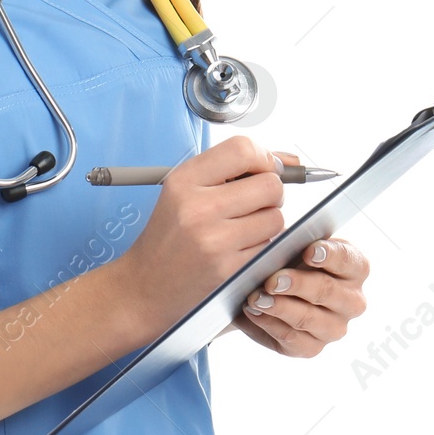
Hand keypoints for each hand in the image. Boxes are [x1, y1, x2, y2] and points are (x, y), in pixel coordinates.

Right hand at [116, 133, 287, 341]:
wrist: (146, 285)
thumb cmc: (169, 236)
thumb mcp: (184, 191)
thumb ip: (231, 170)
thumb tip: (287, 160)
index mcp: (184, 181)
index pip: (242, 149)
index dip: (264, 157)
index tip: (265, 168)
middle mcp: (198, 207)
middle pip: (269, 184)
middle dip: (271, 193)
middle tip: (256, 202)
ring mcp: (215, 240)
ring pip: (276, 218)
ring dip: (268, 222)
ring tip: (245, 228)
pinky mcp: (229, 269)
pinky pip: (269, 247)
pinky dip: (262, 247)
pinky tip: (240, 249)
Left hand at [225, 152, 369, 356]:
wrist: (232, 287)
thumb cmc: (259, 249)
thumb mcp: (265, 218)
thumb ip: (280, 193)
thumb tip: (286, 163)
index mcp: (346, 260)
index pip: (352, 260)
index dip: (332, 257)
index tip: (308, 251)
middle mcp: (346, 294)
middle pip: (341, 296)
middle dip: (304, 286)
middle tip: (273, 278)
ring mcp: (330, 324)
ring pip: (321, 323)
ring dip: (287, 309)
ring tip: (257, 296)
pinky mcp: (308, 346)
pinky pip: (300, 344)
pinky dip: (275, 329)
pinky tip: (254, 315)